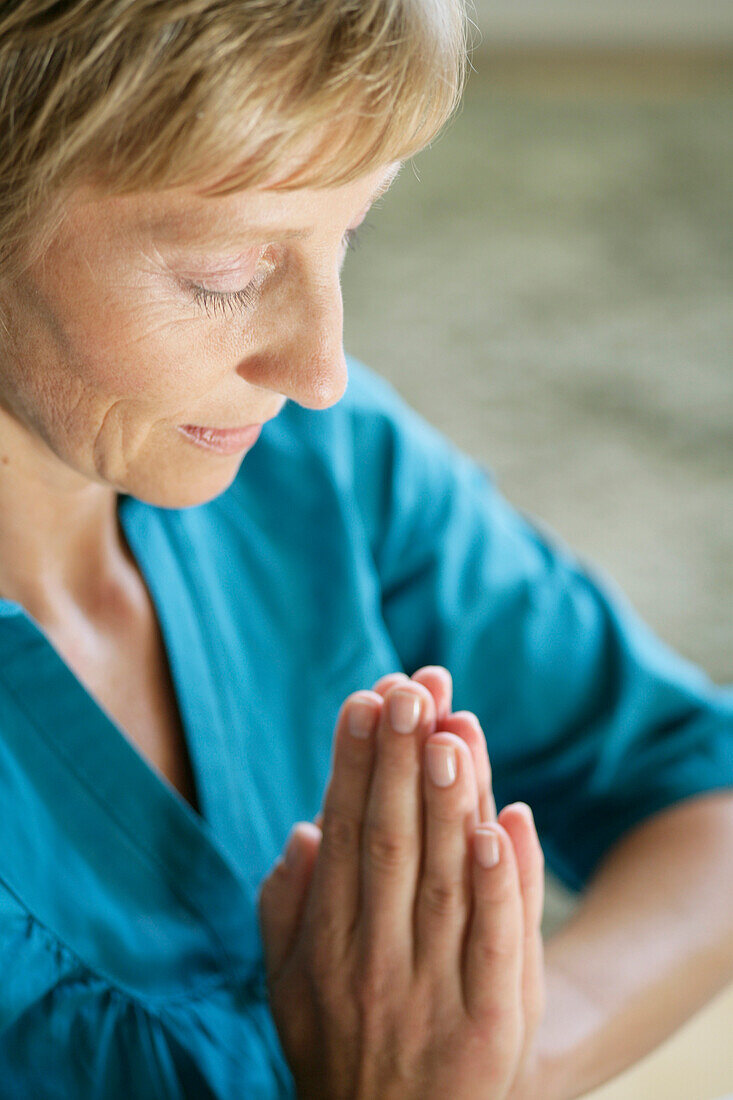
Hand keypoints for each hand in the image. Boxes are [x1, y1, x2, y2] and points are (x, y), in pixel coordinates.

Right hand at [258, 667, 544, 1099]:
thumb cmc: (339, 1047)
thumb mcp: (287, 986)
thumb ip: (286, 906)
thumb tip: (304, 828)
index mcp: (327, 943)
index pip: (343, 833)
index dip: (353, 763)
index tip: (366, 699)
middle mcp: (376, 959)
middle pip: (391, 840)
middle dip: (400, 758)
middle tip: (411, 687)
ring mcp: (435, 990)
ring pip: (446, 878)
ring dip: (450, 801)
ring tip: (452, 727)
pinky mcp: (494, 1023)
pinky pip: (501, 944)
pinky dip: (506, 883)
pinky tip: (506, 822)